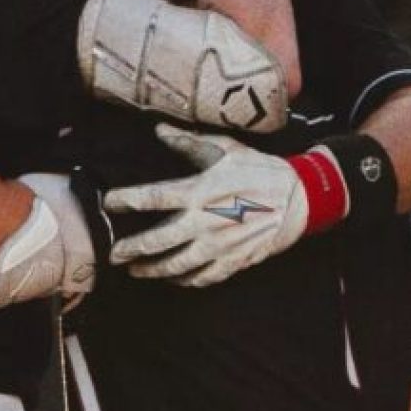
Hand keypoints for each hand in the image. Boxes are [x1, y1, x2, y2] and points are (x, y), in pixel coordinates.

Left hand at [104, 124, 307, 286]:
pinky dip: (183, 280)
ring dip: (151, 270)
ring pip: (175, 265)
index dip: (125, 201)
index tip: (109, 204)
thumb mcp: (224, 150)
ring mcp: (218, 246)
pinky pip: (201, 278)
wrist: (300, 197)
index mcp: (198, 192)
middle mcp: (203, 222)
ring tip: (135, 270)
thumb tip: (158, 129)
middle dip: (130, 249)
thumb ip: (187, 142)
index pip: (150, 198)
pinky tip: (172, 278)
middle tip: (112, 254)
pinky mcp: (233, 261)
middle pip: (155, 241)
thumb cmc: (259, 170)